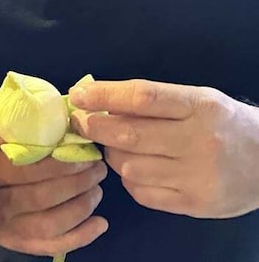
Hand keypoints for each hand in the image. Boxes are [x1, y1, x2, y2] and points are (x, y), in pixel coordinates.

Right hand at [0, 133, 107, 256]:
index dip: (62, 165)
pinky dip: (80, 237)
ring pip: (50, 225)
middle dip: (78, 184)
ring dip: (82, 208)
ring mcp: (5, 228)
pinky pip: (51, 246)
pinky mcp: (14, 243)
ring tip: (97, 190)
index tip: (86, 155)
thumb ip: (20, 136)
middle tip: (98, 169)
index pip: (29, 171)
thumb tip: (62, 129)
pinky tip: (100, 223)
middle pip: (42, 198)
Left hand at [70, 79, 258, 217]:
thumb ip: (151, 100)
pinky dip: (129, 178)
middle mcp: (199, 141)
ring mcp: (197, 176)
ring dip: (113, 154)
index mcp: (199, 106)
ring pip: (129, 166)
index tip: (78, 96)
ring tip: (118, 145)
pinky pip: (141, 191)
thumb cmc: (222, 123)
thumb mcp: (195, 99)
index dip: (104, 96)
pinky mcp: (194, 204)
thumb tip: (96, 100)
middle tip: (81, 122)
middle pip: (129, 135)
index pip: (142, 98)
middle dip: (95, 127)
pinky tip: (138, 167)